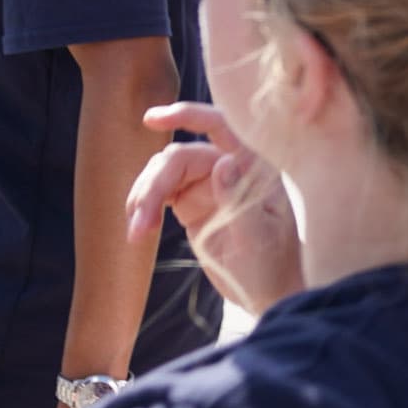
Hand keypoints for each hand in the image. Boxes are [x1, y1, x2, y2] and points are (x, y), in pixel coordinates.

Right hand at [129, 101, 302, 316]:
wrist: (268, 292)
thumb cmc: (272, 266)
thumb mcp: (258, 239)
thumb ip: (238, 200)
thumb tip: (222, 162)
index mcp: (255, 167)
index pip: (222, 126)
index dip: (188, 115)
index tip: (152, 119)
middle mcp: (230, 169)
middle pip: (180, 157)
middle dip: (153, 184)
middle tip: (138, 221)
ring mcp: (208, 185)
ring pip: (164, 173)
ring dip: (144, 197)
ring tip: (135, 232)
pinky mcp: (191, 204)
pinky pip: (161, 193)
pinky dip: (145, 206)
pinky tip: (137, 228)